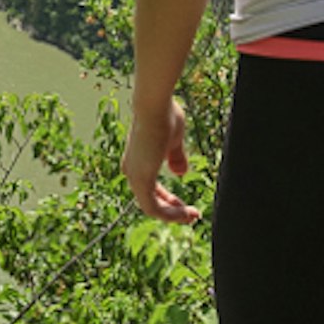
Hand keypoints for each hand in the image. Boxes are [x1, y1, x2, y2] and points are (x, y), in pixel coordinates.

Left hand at [125, 91, 198, 225]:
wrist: (155, 106)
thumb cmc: (165, 116)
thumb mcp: (174, 140)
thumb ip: (176, 158)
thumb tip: (180, 173)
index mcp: (137, 161)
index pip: (151, 190)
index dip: (169, 200)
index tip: (186, 206)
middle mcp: (132, 171)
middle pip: (151, 201)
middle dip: (172, 211)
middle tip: (191, 215)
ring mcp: (134, 176)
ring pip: (152, 208)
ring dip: (173, 215)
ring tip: (192, 216)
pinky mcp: (140, 180)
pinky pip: (153, 208)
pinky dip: (170, 214)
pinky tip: (185, 213)